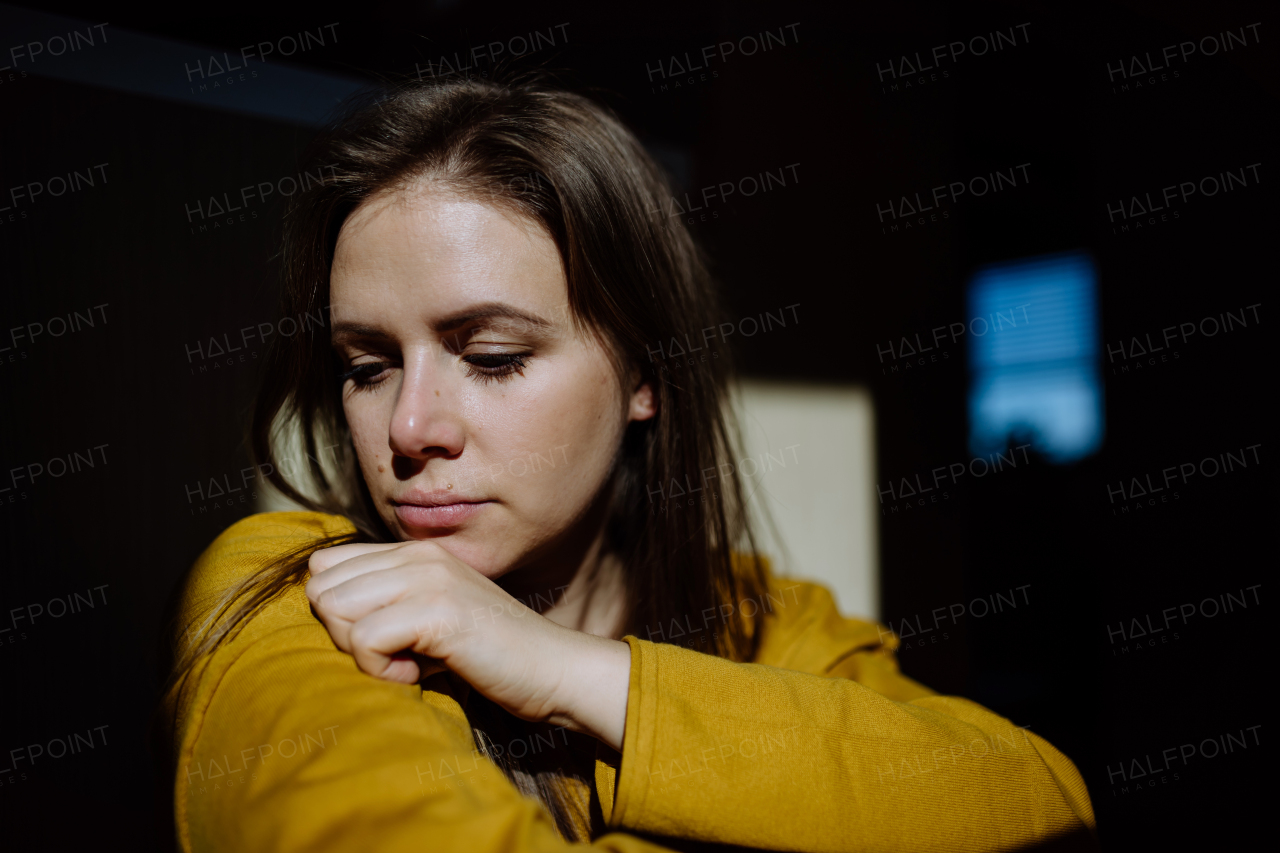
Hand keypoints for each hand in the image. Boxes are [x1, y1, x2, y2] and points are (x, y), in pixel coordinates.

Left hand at [305, 540, 630, 749]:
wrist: (553, 670)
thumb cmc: (489, 655)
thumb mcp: (431, 616)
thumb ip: (388, 603)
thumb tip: (325, 612)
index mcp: (413, 552)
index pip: (325, 567)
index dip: (340, 613)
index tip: (383, 639)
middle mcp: (417, 555)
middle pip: (321, 589)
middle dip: (343, 634)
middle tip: (394, 654)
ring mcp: (428, 578)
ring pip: (334, 610)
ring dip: (362, 653)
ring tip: (409, 662)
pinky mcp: (437, 610)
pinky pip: (363, 641)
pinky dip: (383, 670)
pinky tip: (421, 673)